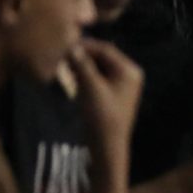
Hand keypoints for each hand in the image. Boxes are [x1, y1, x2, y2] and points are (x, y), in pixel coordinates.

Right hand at [67, 37, 143, 151]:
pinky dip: (85, 77)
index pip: (106, 49)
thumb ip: (83, 65)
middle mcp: (129, 75)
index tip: (65, 46)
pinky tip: (72, 80)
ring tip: (65, 68)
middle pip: (103, 58)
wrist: (106, 147)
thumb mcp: (91, 88)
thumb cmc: (101, 116)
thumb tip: (73, 46)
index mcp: (129, 71)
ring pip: (99, 69)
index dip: (85, 46)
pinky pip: (98, 80)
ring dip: (82, 67)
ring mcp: (122, 86)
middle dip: (83, 57)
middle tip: (62, 57)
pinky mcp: (112, 96)